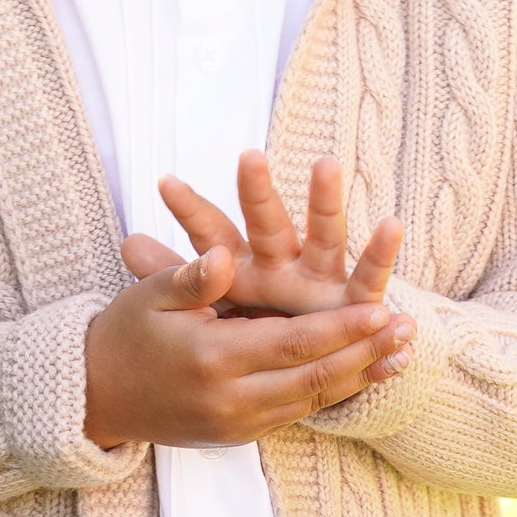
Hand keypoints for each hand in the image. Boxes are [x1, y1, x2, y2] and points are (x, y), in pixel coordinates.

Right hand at [84, 230, 411, 447]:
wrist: (95, 396)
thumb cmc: (126, 332)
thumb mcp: (151, 295)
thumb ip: (191, 276)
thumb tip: (220, 255)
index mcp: (210, 359)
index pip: (293, 344)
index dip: (341, 329)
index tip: (382, 310)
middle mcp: (230, 399)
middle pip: (314, 378)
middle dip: (365, 354)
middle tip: (408, 330)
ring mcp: (237, 424)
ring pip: (312, 402)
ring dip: (359, 376)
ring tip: (401, 353)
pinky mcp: (240, 436)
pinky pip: (298, 414)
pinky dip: (335, 394)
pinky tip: (364, 374)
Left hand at [124, 154, 402, 321]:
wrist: (313, 358)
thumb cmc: (259, 324)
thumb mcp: (214, 303)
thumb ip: (178, 276)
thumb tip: (127, 244)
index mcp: (244, 266)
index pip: (213, 233)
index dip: (191, 210)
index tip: (164, 182)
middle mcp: (282, 262)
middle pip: (266, 223)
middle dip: (257, 192)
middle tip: (247, 157)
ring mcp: (320, 275)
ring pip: (322, 233)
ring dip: (324, 200)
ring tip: (326, 165)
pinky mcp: (353, 298)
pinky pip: (369, 274)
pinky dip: (380, 252)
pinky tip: (390, 225)